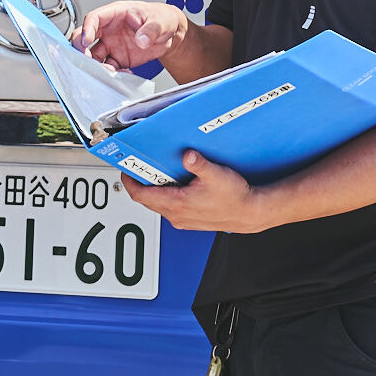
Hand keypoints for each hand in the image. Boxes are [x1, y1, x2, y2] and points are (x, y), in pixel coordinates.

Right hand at [73, 0, 189, 70]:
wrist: (170, 33)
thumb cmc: (161, 18)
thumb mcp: (160, 21)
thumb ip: (151, 29)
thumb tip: (141, 40)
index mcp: (115, 14)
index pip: (94, 18)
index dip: (87, 29)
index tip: (87, 41)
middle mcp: (108, 30)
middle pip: (84, 37)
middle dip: (81, 49)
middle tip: (86, 59)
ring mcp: (111, 45)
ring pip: (93, 56)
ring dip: (96, 66)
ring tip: (110, 71)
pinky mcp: (117, 59)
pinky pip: (108, 68)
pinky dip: (112, 75)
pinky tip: (124, 74)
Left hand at [120, 151, 273, 232]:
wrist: (250, 212)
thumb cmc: (236, 198)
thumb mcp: (217, 175)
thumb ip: (199, 164)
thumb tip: (187, 155)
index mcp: (177, 204)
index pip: (141, 195)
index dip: (130, 182)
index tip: (125, 171)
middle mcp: (176, 215)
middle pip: (146, 199)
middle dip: (140, 184)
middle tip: (138, 168)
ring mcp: (182, 219)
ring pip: (158, 204)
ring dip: (154, 190)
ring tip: (157, 173)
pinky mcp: (189, 220)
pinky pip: (169, 208)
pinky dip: (165, 196)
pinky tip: (175, 184)